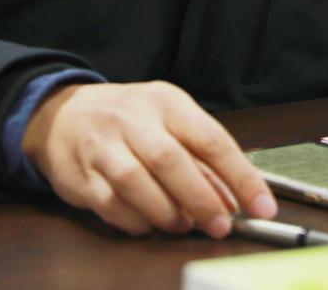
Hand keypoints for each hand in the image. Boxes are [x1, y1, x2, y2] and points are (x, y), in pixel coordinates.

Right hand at [21, 80, 276, 236]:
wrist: (64, 114)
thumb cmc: (131, 120)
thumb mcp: (169, 122)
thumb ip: (201, 160)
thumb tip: (234, 202)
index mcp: (166, 101)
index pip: (210, 138)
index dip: (240, 176)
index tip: (262, 206)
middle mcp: (133, 118)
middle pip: (170, 160)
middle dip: (201, 198)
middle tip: (220, 225)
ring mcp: (103, 145)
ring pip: (135, 182)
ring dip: (166, 212)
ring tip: (182, 225)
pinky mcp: (81, 174)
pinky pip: (111, 204)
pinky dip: (135, 221)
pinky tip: (148, 223)